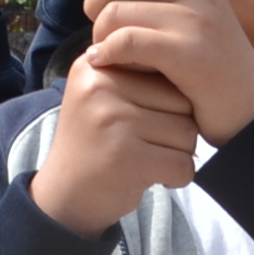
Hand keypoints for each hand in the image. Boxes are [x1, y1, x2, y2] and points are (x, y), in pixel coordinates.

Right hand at [29, 53, 200, 233]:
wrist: (64, 195)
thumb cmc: (97, 142)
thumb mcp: (103, 96)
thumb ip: (137, 74)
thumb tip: (189, 59)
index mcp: (96, 65)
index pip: (167, 73)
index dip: (169, 104)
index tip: (144, 120)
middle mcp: (100, 87)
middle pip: (183, 102)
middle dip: (178, 129)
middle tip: (149, 145)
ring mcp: (112, 122)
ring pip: (188, 133)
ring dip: (180, 154)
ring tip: (149, 158)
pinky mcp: (124, 157)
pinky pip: (182, 164)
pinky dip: (178, 177)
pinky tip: (155, 177)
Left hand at [74, 0, 253, 143]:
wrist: (251, 110)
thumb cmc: (208, 67)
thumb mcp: (193, 18)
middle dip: (93, 2)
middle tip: (97, 27)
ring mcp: (197, 20)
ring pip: (115, 11)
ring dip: (98, 34)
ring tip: (105, 51)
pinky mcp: (189, 53)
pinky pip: (125, 41)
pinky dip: (105, 52)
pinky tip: (102, 62)